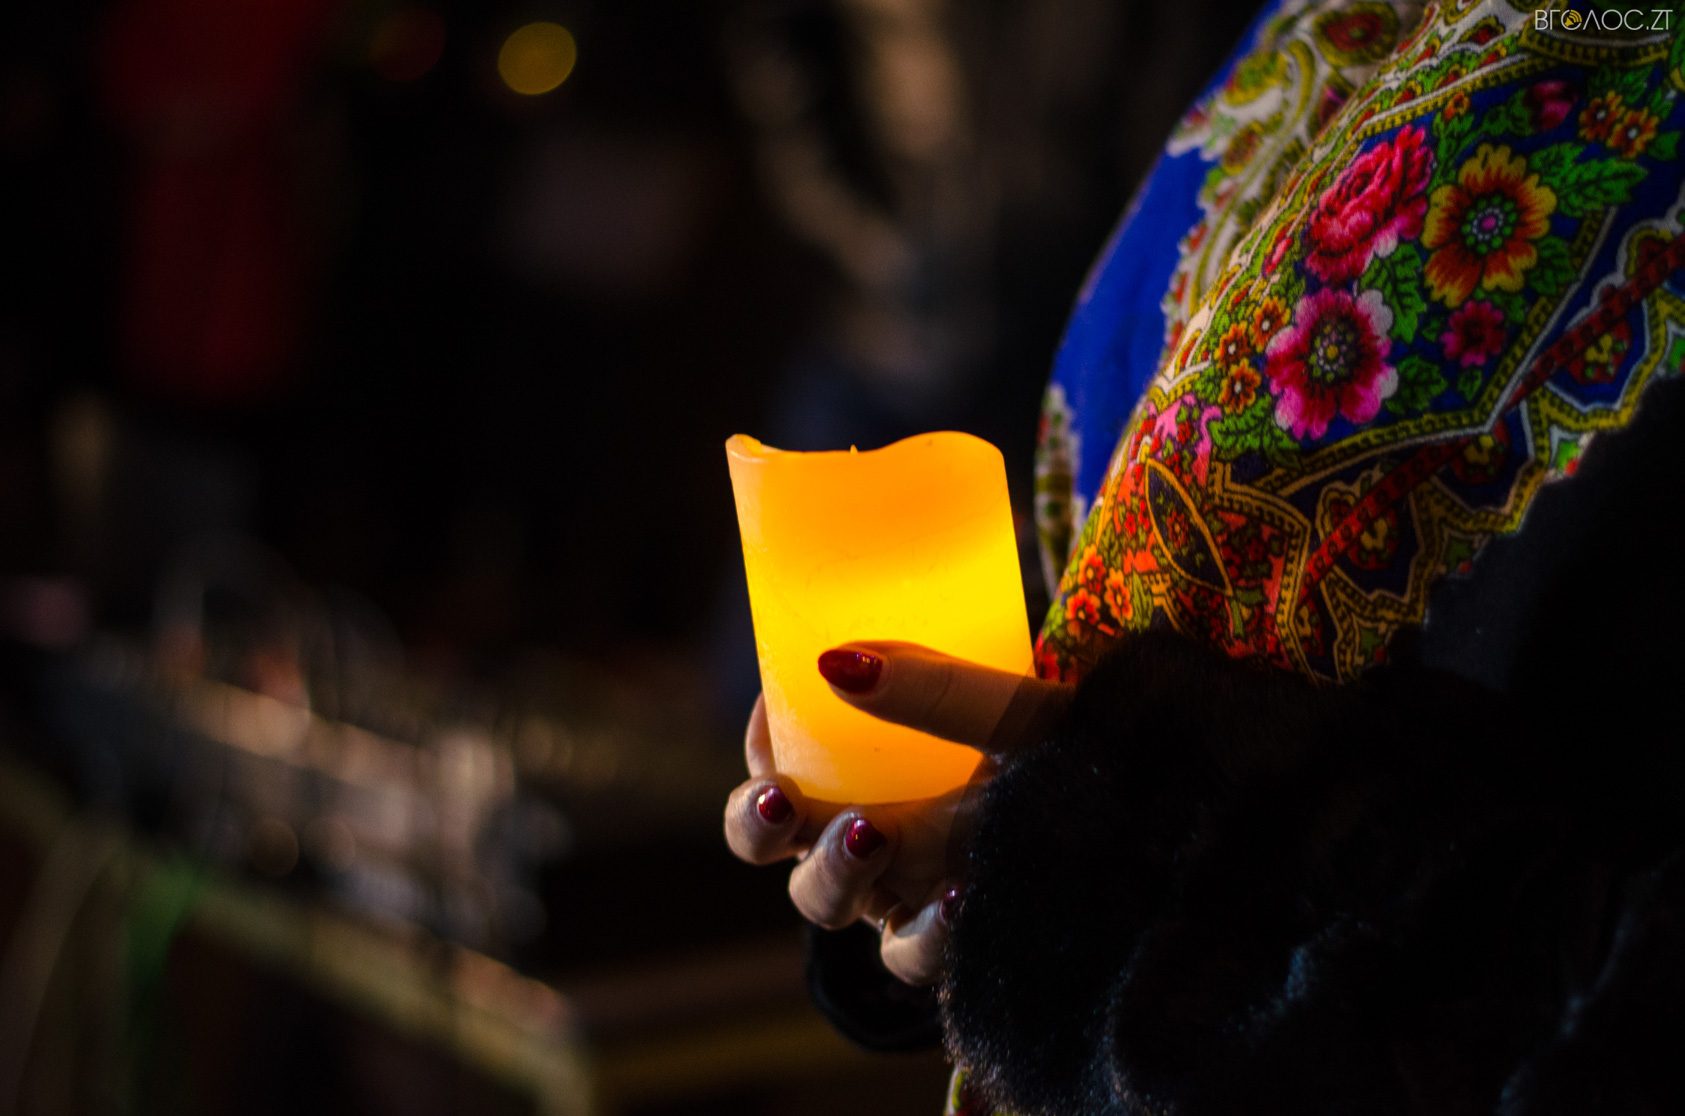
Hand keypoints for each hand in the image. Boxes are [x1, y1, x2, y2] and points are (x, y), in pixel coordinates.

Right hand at [723, 642, 1070, 984]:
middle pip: (776, 842)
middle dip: (755, 824)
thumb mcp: (1017, 708)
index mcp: (867, 766)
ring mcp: (906, 890)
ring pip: (826, 901)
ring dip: (830, 871)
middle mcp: (873, 830)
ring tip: (867, 832)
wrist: (1168, 814)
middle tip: (777, 801)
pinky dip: (928, 933)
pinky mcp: (950, 946)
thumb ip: (939, 688)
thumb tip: (841, 663)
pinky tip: (958, 898)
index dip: (758, 748)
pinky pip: (913, 955)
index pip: (779, 761)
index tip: (772, 714)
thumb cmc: (1082, 743)